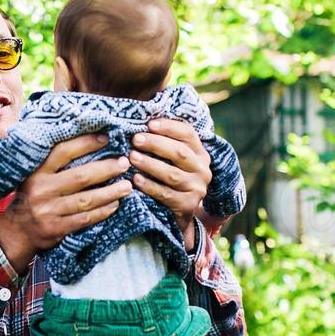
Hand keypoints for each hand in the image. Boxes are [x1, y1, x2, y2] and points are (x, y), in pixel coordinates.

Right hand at [0, 134, 132, 268]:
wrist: (17, 231)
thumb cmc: (31, 196)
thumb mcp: (34, 175)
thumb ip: (53, 162)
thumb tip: (88, 141)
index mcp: (36, 171)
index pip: (63, 151)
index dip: (86, 143)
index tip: (107, 138)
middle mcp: (42, 189)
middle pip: (81, 176)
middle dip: (106, 168)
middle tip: (124, 163)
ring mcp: (49, 210)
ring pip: (87, 200)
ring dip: (110, 192)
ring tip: (127, 186)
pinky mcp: (57, 228)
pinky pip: (85, 219)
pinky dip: (103, 211)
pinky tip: (115, 204)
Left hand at [130, 119, 209, 245]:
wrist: (179, 214)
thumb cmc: (171, 178)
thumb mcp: (174, 160)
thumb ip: (165, 142)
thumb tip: (142, 121)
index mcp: (200, 153)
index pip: (188, 134)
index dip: (169, 127)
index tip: (149, 124)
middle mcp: (202, 169)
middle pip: (179, 152)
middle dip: (156, 144)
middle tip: (135, 139)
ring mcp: (197, 189)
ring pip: (172, 174)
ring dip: (150, 164)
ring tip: (132, 157)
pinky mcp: (187, 206)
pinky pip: (166, 194)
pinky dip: (150, 186)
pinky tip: (135, 180)